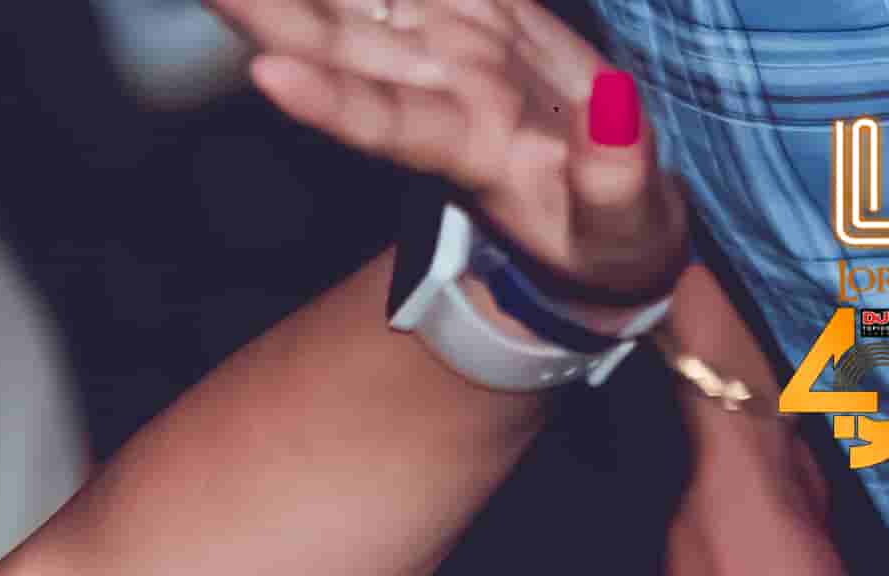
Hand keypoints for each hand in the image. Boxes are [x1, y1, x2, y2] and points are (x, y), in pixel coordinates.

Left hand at [207, 0, 688, 302]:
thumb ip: (617, 180)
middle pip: (339, 42)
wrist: (606, 220)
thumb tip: (613, 111)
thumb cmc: (606, 240)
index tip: (265, 72)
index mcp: (467, 147)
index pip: (387, 123)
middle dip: (266, 9)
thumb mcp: (624, 230)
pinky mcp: (478, 11)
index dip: (329, 100)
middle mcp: (437, 88)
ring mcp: (449, 44)